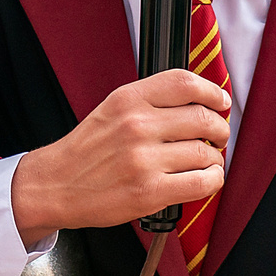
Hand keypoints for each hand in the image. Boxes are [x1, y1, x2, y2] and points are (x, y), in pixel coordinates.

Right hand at [11, 70, 229, 237]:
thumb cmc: (87, 151)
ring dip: (214, 158)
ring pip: (206, 153)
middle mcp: (137, 126)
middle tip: (217, 137)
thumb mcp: (113, 109)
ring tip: (205, 162)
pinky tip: (204, 179)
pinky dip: (212, 181)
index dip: (212, 92)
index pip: (185, 83)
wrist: (55, 185)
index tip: (220, 103)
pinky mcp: (149, 192)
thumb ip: (151, 101)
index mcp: (128, 100)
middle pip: (203, 118)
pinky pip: (201, 183)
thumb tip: (200, 102)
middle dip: (219, 129)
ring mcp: (143, 160)